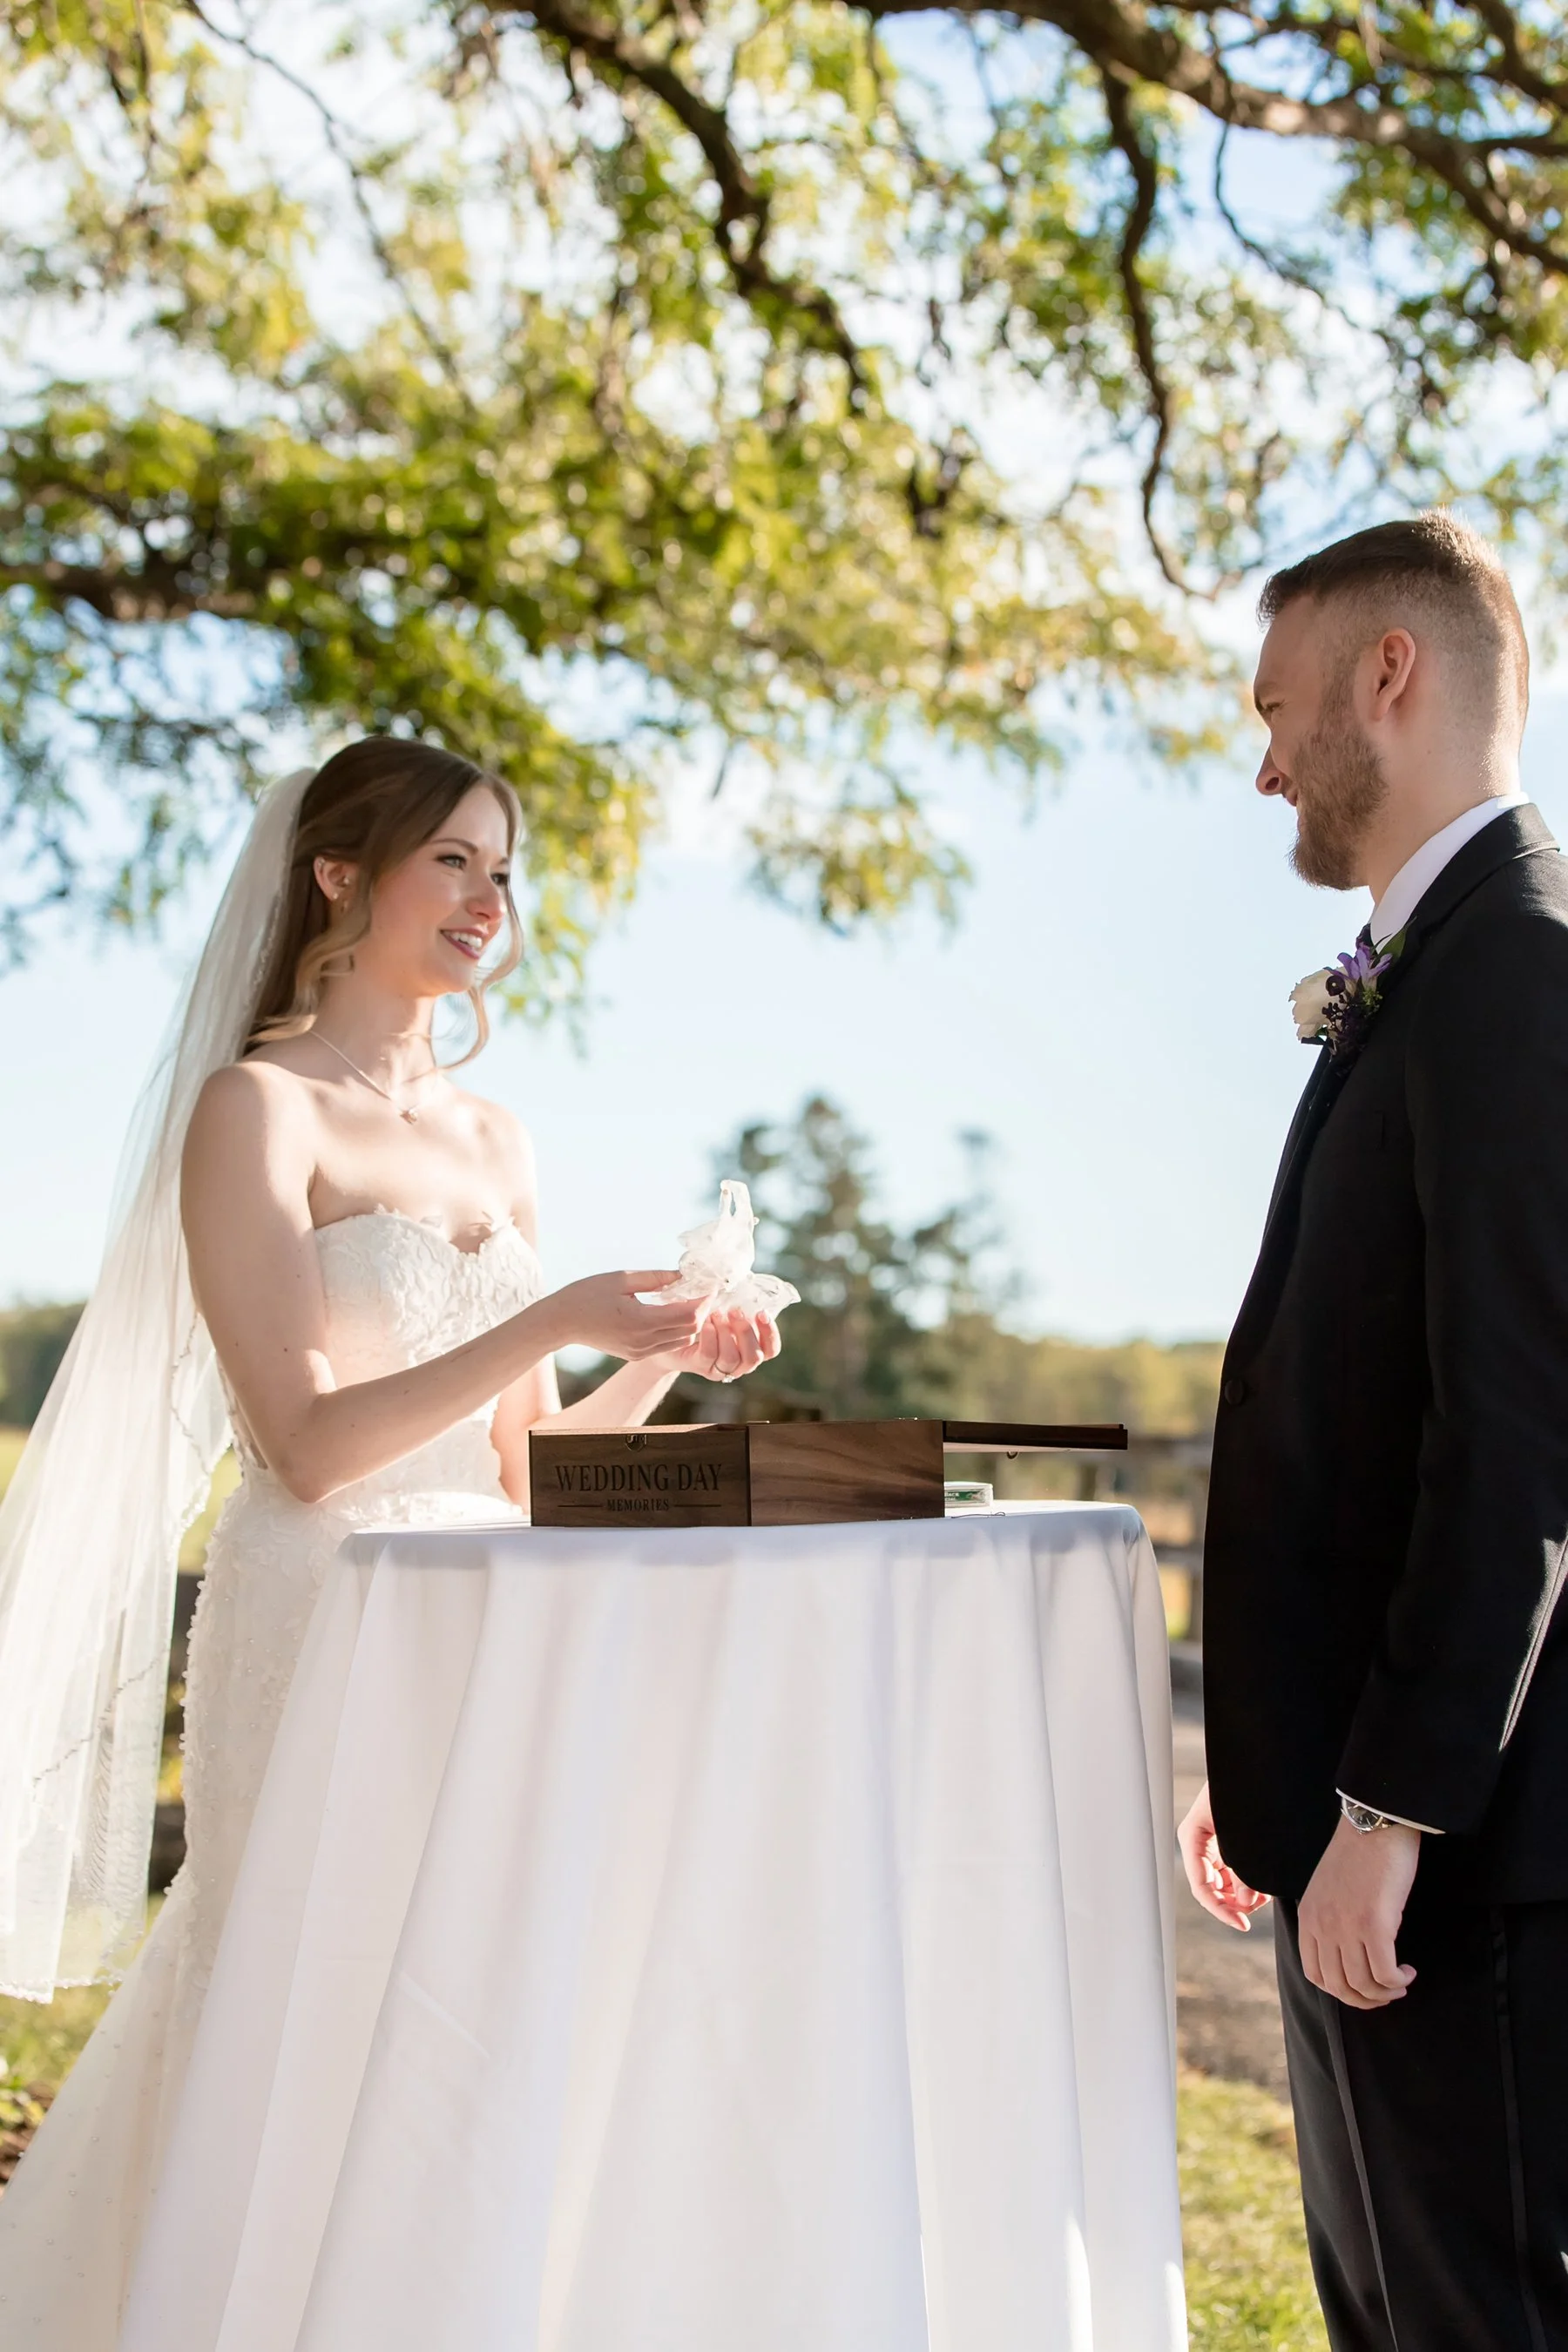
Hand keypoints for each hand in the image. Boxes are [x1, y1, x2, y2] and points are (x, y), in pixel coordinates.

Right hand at [541, 1270, 709, 1360]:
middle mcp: (643, 1341)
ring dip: (691, 1323)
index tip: (710, 1286)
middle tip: (704, 1292)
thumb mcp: (622, 1278)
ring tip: (691, 1302)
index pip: (688, 1315)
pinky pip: (666, 1345)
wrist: (562, 1321)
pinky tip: (673, 1313)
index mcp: (640, 1321)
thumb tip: (684, 1274)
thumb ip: (656, 1277)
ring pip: (681, 1341)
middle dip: (702, 1311)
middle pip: (690, 1330)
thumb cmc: (588, 1294)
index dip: (704, 1301)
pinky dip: (677, 1331)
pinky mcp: (635, 1355)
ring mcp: (639, 1352)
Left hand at [659, 1304, 780, 1383]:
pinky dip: (709, 1337)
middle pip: (754, 1358)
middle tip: (734, 1311)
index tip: (762, 1312)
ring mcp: (719, 1368)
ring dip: (725, 1333)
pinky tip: (705, 1322)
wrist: (671, 1332)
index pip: (771, 1350)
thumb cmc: (703, 1317)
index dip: (770, 1334)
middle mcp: (738, 1363)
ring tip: (716, 1314)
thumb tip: (744, 1281)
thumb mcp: (725, 1309)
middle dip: (746, 1332)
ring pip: (732, 1358)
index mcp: (750, 1349)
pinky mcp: (700, 1366)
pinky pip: (709, 1355)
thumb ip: (737, 1303)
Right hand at [1177, 1780, 1271, 1931]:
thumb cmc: (1243, 1787)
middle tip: (1261, 1905)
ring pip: (1224, 1882)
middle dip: (1235, 1901)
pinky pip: (1233, 1871)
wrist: (1254, 1762)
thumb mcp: (1243, 1832)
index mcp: (1193, 1837)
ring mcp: (1213, 1843)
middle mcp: (1199, 1843)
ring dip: (1245, 1893)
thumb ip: (1243, 1869)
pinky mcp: (1228, 1842)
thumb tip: (1245, 1902)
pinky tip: (1265, 1883)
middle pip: (1212, 1888)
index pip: (1202, 1887)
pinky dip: (1249, 1881)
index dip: (1221, 1910)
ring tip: (1267, 1891)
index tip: (1243, 1924)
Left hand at [1297, 1813, 1419, 2009]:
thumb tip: (1345, 1951)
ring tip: (1401, 1982)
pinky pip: (1385, 1974)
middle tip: (1386, 1993)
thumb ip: (1329, 1918)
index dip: (1340, 1990)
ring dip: (1386, 1993)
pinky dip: (1398, 1981)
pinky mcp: (1374, 1926)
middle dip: (1365, 1999)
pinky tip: (1408, 1971)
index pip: (1314, 1973)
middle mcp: (1323, 1926)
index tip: (1362, 1987)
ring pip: (1363, 1985)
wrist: (1375, 1824)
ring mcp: (1346, 1927)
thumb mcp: (1328, 1888)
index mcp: (1309, 1917)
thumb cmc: (1359, 1854)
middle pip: (1339, 1987)